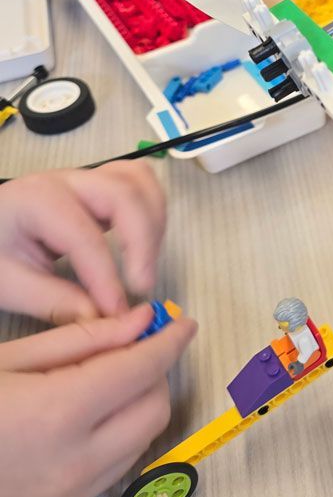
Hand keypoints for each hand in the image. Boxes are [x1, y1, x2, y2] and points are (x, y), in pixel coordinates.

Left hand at [0, 161, 165, 324]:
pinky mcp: (99, 184)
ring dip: (153, 222)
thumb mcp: (8, 283)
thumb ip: (54, 301)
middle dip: (142, 242)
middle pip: (124, 194)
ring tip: (144, 264)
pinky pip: (139, 182)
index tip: (117, 313)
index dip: (107, 277)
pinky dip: (151, 208)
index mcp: (37, 200)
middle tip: (142, 286)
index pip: (86, 237)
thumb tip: (101, 318)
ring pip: (139, 181)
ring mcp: (86, 178)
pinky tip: (143, 242)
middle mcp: (67, 179)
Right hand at [0, 304, 196, 496]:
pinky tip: (87, 418)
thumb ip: (82, 341)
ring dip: (138, 406)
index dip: (169, 341)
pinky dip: (117, 437)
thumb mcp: (8, 359)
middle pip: (154, 408)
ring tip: (104, 380)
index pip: (142, 370)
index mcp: (57, 414)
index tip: (182, 322)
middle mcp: (73, 462)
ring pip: (142, 442)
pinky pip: (115, 469)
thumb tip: (139, 323)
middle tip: (135, 347)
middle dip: (155, 373)